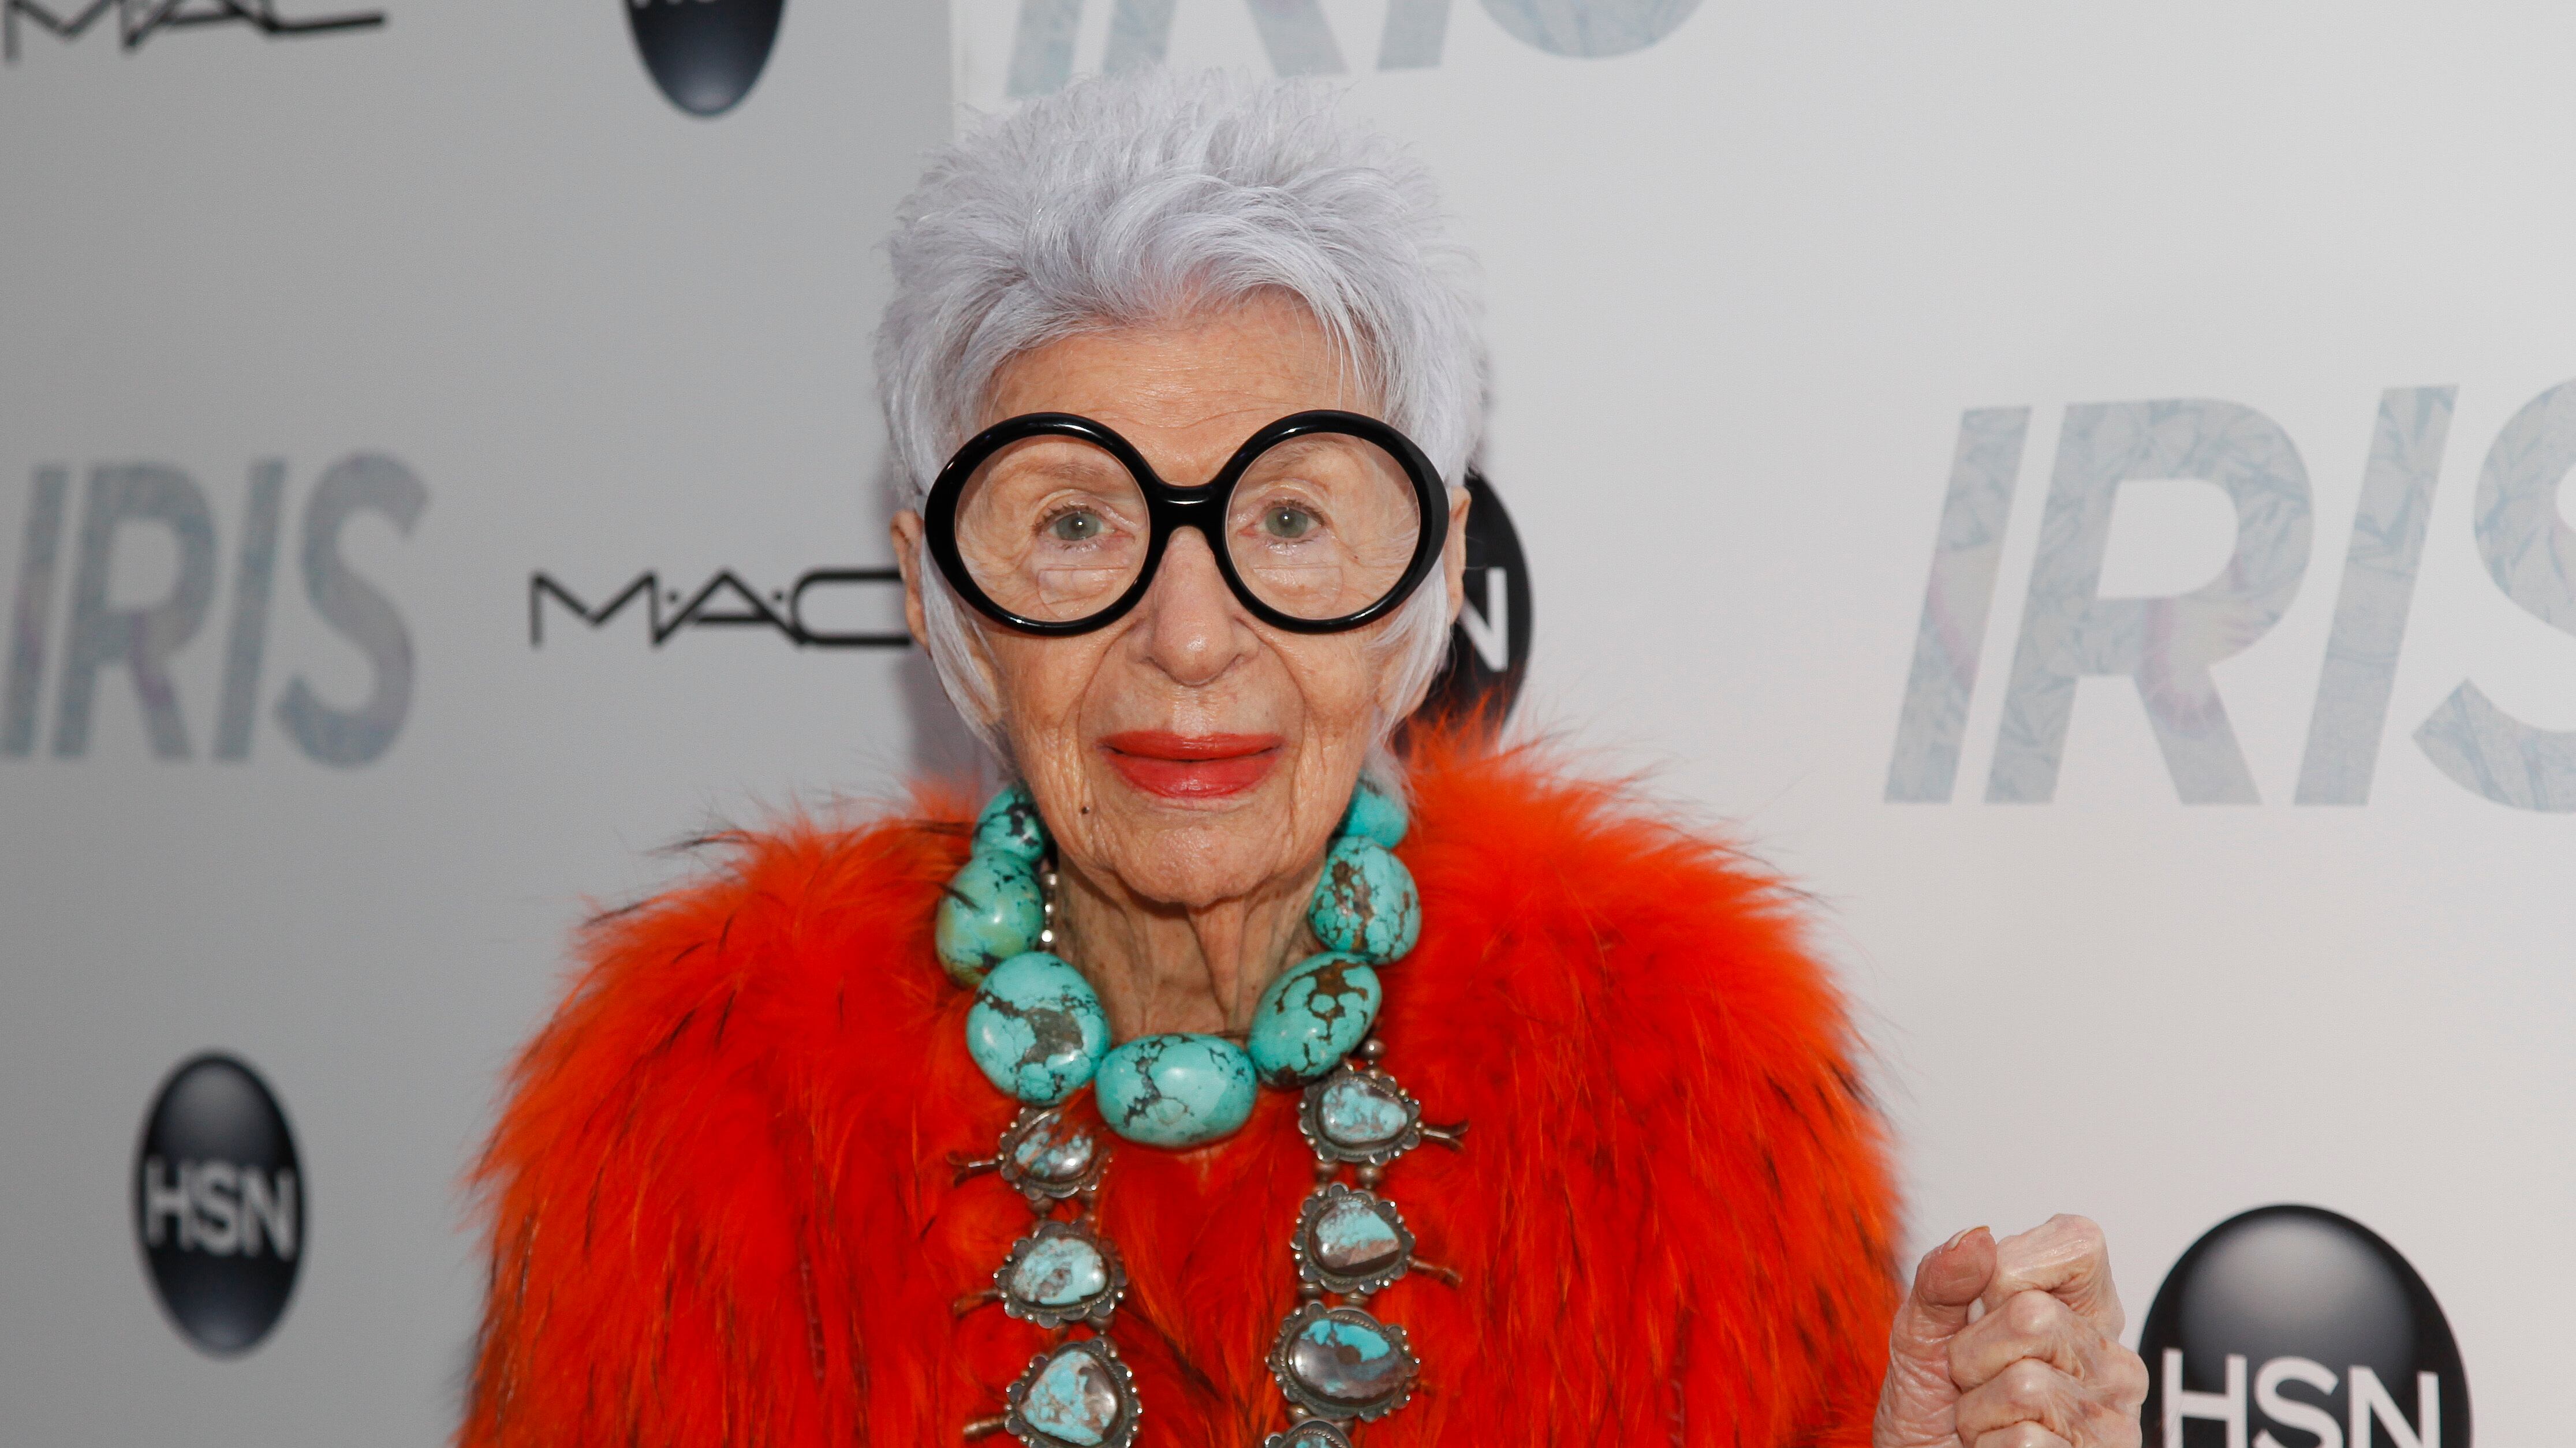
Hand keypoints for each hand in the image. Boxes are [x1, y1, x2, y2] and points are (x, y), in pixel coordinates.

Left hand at [1871, 1215, 2149, 1447]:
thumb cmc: (1933, 1407)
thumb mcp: (1921, 1332)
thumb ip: (1941, 1280)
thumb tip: (1977, 1237)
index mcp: (2082, 1309)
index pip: (2077, 1240)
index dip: (2010, 1268)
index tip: (1985, 1306)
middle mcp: (2111, 1359)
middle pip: (2034, 1315)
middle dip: (1974, 1351)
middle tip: (1973, 1379)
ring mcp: (2113, 1417)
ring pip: (2026, 1384)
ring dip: (1977, 1409)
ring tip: (1984, 1420)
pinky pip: (2025, 1442)